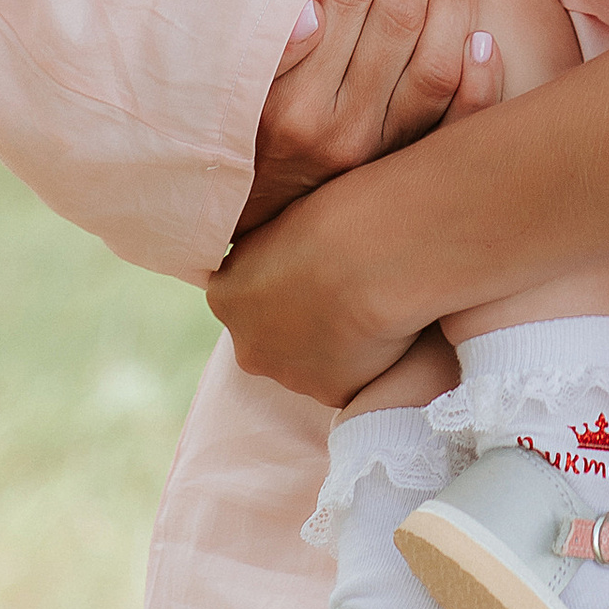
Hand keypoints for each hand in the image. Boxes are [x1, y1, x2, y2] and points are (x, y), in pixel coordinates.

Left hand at [209, 158, 425, 405]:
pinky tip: (384, 325)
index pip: (245, 296)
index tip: (311, 263)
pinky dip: (364, 357)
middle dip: (298, 320)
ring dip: (331, 341)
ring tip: (368, 301)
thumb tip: (285, 253)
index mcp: (225, 296)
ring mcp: (290, 376)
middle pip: (270, 337)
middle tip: (339, 287)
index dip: (281, 279)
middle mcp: (248, 345)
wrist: (373, 254)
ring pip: (309, 361)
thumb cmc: (332, 216)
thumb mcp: (282, 218)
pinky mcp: (333, 393)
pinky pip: (348, 377)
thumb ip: (271, 249)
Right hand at [232, 0, 513, 237]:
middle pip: (396, 17)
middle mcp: (338, 130)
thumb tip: (310, 8)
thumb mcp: (225, 94)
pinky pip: (455, 125)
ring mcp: (379, 157)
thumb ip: (265, 51)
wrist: (251, 237)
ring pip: (434, 62)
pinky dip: (479, 80)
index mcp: (287, 101)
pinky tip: (485, 36)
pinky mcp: (406, 174)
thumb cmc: (232, 139)